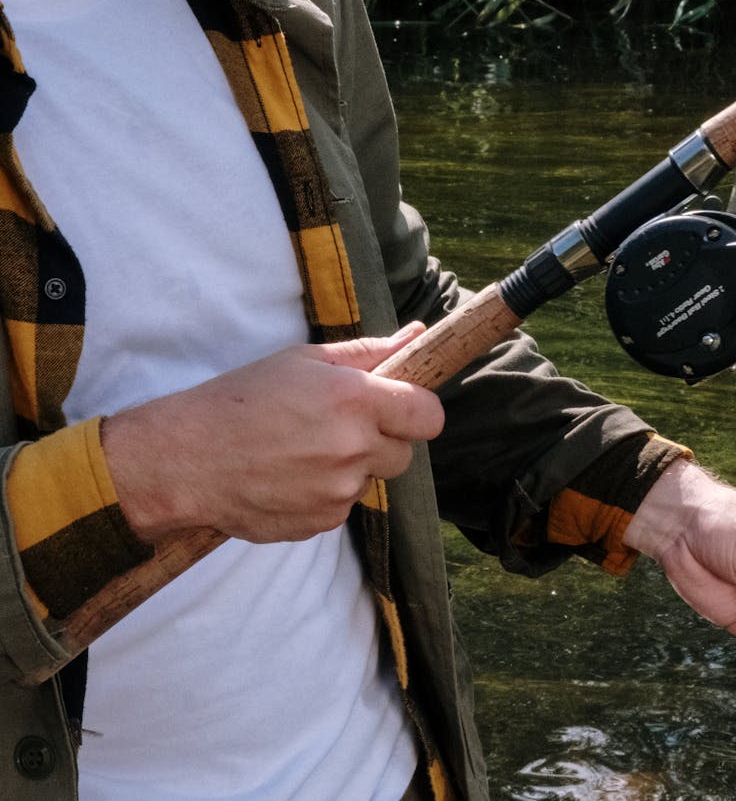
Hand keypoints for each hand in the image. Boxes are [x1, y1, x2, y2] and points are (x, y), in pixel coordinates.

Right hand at [103, 323, 444, 543]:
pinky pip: (342, 507)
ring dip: (350, 469)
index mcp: (355, 400)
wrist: (182, 459)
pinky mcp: (322, 522)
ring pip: (370, 481)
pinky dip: (324, 495)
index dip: (418, 412)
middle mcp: (353, 448)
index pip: (429, 417)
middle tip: (337, 428)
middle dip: (381, 441)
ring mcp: (338, 491)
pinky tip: (287, 477)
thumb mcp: (303, 361)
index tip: (401, 409)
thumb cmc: (240, 399)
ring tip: (302, 451)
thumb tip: (417, 336)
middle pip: (404, 454)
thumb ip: (369, 352)